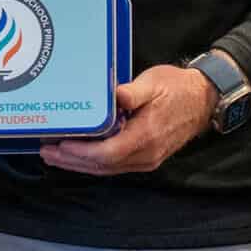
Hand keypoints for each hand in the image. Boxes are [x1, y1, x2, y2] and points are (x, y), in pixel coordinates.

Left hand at [40, 64, 215, 175]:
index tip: (60, 144)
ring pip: (108, 168)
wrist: (203, 100)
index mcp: (146, 136)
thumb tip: (114, 96)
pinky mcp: (146, 157)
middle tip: (46, 152)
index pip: (108, 153)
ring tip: (55, 155)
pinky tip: (79, 155)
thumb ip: (133, 92)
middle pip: (103, 165)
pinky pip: (116, 165)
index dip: (82, 152)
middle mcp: (146, 154)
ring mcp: (147, 159)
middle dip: (73, 160)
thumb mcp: (153, 82)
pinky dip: (95, 162)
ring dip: (80, 164)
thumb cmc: (176, 88)